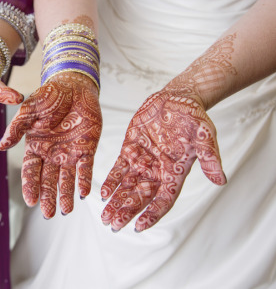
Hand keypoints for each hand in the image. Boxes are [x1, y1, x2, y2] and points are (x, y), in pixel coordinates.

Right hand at [0, 72, 101, 217]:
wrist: (73, 84)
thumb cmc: (48, 95)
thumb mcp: (29, 110)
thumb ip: (17, 129)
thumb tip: (1, 147)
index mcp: (35, 146)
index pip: (31, 171)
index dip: (31, 186)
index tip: (31, 201)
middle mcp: (52, 154)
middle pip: (48, 180)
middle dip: (48, 197)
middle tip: (48, 214)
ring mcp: (70, 152)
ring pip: (67, 178)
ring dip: (66, 194)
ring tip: (65, 210)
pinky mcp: (87, 148)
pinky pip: (86, 168)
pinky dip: (84, 180)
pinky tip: (84, 194)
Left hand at [101, 90, 226, 231]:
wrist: (177, 98)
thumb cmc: (194, 117)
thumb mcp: (204, 135)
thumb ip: (210, 157)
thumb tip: (221, 180)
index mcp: (175, 172)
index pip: (163, 200)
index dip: (151, 214)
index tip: (139, 227)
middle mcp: (157, 171)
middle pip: (141, 197)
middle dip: (127, 212)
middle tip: (113, 225)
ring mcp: (143, 161)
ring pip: (127, 187)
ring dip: (116, 202)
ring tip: (105, 217)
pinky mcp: (130, 149)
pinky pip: (118, 169)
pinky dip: (111, 181)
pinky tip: (103, 193)